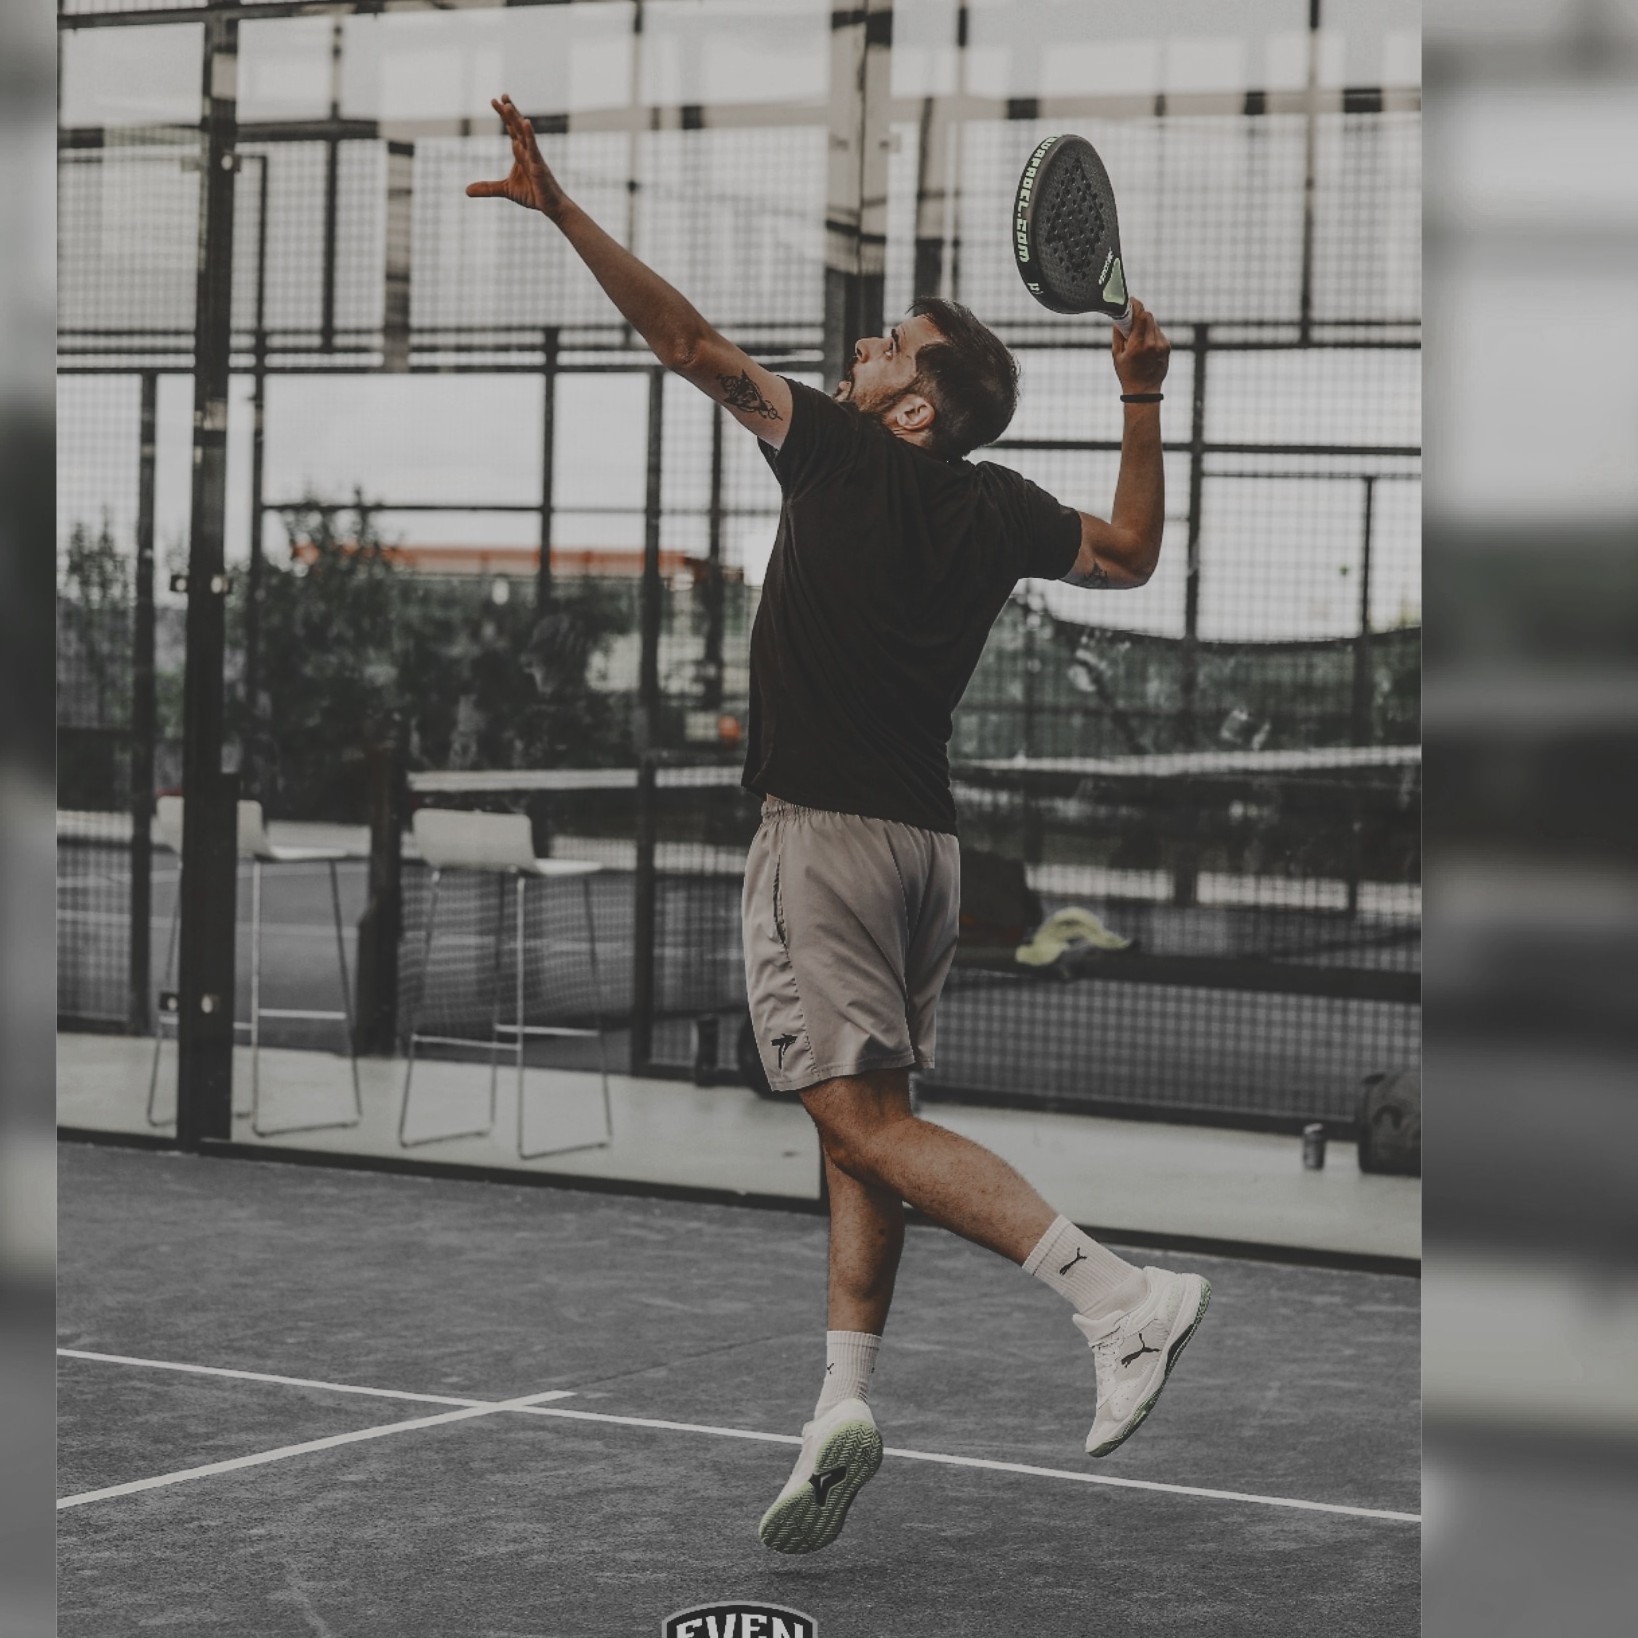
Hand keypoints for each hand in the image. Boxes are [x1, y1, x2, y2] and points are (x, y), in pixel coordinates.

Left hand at [466, 94, 569, 219]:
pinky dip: (529, 135)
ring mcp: (534, 156)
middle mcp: (527, 150)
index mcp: (520, 153)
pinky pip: (534, 148)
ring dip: (516, 118)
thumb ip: (487, 188)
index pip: (511, 129)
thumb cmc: (533, 195)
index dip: (503, 115)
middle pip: (516, 126)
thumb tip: (466, 191)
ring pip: (523, 133)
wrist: (552, 206)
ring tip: (508, 104)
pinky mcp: (539, 165)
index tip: (495, 101)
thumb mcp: (506, 190)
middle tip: (501, 96)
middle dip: (509, 111)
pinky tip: (526, 123)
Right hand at [1111, 298, 1169, 394]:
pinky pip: (1159, 332)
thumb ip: (1118, 334)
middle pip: (1149, 316)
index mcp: (1138, 345)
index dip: (1136, 304)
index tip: (1131, 300)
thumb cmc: (1127, 373)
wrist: (1144, 391)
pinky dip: (1151, 333)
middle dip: (1140, 314)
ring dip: (1145, 324)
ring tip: (1137, 336)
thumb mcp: (1116, 354)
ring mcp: (1162, 345)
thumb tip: (1119, 317)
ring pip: (1154, 324)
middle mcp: (1152, 343)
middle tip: (1131, 318)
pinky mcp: (1167, 347)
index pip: (1141, 315)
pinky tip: (1146, 344)